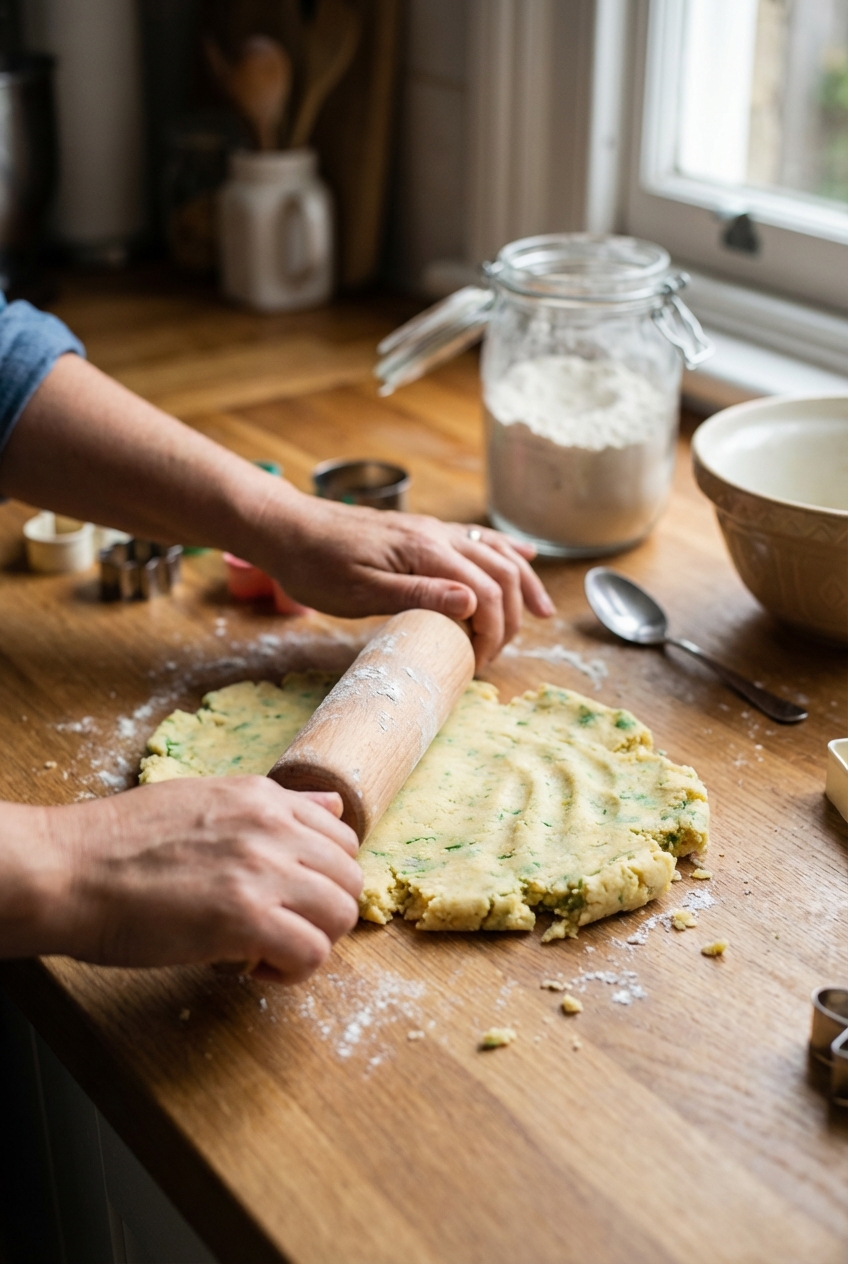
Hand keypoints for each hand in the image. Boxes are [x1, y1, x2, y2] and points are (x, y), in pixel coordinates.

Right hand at [3, 780, 361, 983]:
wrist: (68, 870)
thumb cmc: (120, 844)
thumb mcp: (205, 799)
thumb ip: (273, 806)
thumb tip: (331, 806)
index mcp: (262, 797)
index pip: (341, 837)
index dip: (322, 877)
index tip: (289, 898)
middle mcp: (271, 827)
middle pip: (350, 878)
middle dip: (324, 913)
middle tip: (282, 930)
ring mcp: (261, 870)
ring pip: (341, 915)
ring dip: (313, 942)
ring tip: (269, 951)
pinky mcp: (245, 918)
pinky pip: (312, 952)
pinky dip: (293, 971)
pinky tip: (256, 969)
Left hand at [252, 493, 554, 665]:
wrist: (285, 527)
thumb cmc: (315, 565)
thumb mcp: (360, 591)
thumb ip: (418, 595)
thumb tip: (474, 605)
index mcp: (426, 551)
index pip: (486, 592)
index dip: (495, 631)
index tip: (481, 663)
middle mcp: (437, 535)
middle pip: (500, 572)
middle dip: (513, 614)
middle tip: (501, 653)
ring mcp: (431, 530)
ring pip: (495, 552)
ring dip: (523, 582)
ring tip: (543, 611)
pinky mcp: (422, 532)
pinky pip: (476, 539)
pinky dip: (505, 552)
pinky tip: (523, 557)